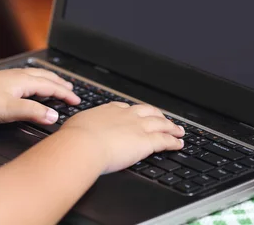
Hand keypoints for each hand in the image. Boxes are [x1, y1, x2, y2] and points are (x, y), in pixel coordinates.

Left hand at [0, 69, 79, 124]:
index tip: (77, 101)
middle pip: (45, 77)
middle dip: (60, 83)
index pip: (51, 87)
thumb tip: (55, 116)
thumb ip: (33, 112)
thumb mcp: (9, 110)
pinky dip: (36, 80)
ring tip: (56, 84)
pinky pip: (26, 77)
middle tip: (72, 89)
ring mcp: (8, 77)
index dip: (65, 94)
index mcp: (24, 81)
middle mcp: (18, 75)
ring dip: (49, 80)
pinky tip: (29, 84)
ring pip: (35, 76)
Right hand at [60, 102, 184, 173]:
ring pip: (161, 123)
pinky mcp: (146, 141)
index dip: (134, 111)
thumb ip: (81, 127)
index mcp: (108, 111)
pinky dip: (174, 141)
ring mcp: (137, 127)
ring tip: (179, 130)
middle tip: (163, 118)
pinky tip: (179, 143)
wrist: (82, 145)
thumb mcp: (76, 125)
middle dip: (157, 115)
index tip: (137, 113)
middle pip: (147, 111)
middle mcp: (125, 115)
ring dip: (171, 127)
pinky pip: (165, 140)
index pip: (125, 107)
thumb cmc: (74, 137)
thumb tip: (74, 130)